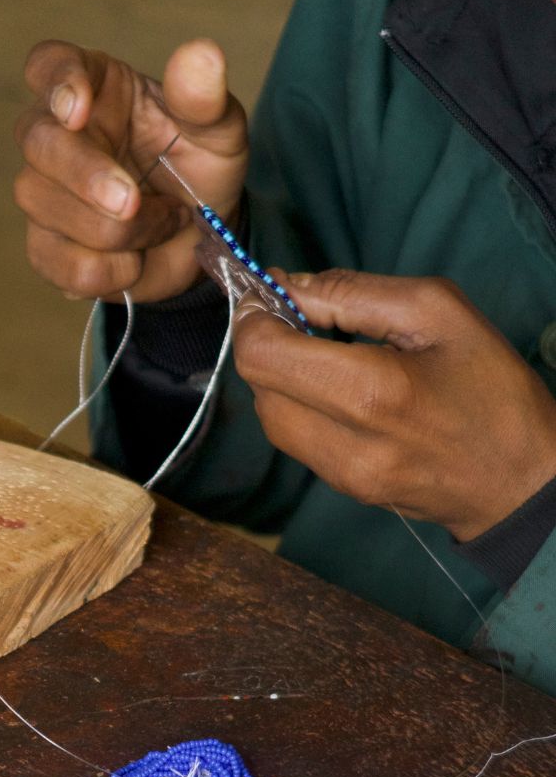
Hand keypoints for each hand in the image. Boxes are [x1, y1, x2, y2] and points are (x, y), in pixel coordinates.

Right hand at [15, 38, 247, 301]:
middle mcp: (58, 137)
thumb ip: (205, 99)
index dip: (56, 82)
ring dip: (118, 232)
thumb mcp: (218, 130)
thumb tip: (202, 56)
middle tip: (132, 202)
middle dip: (85, 177)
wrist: (200, 239)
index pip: (50, 66)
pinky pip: (61, 264)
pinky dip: (107, 272)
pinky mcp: (48, 249)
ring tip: (164, 224)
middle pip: (39, 144)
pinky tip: (136, 260)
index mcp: (95, 89)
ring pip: (49, 210)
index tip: (77, 108)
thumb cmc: (200, 168)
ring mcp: (46, 195)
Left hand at [233, 269, 555, 541]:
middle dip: (266, 344)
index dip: (254, 317)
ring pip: (270, 416)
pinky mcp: (342, 489)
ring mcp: (340, 475)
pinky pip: (296, 439)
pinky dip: (300, 405)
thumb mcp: (440, 313)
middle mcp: (345, 443)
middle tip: (299, 317)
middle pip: (258, 386)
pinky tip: (336, 388)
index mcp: (372, 392)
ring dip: (281, 377)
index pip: (263, 355)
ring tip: (322, 352)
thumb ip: (354, 295)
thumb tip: (287, 287)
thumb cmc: (494, 390)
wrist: (521, 482)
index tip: (273, 294)